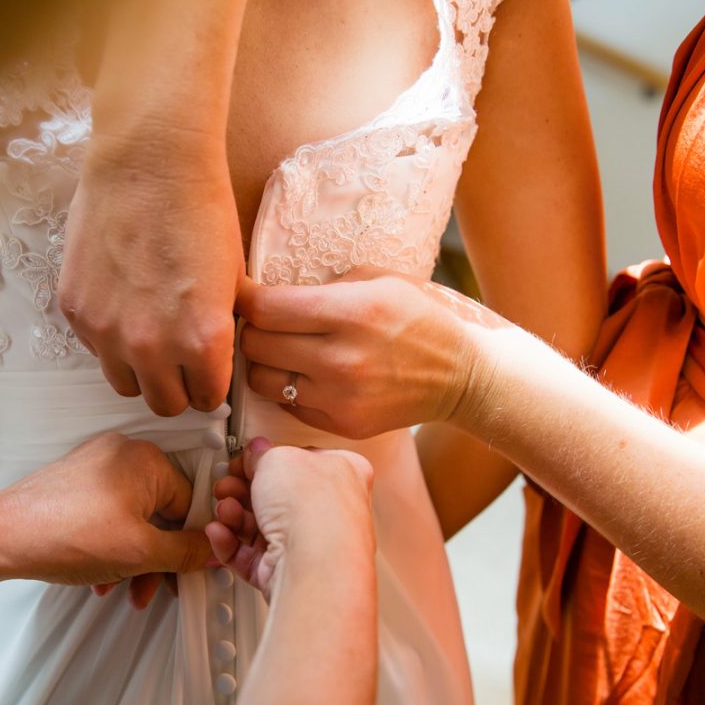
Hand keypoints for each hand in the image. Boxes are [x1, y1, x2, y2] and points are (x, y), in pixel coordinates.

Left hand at [0, 433, 210, 607]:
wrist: (3, 538)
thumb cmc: (63, 535)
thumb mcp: (140, 553)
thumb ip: (186, 553)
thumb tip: (211, 550)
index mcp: (146, 459)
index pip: (190, 504)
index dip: (190, 544)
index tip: (188, 571)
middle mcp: (123, 453)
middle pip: (161, 512)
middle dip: (157, 558)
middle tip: (153, 589)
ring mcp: (97, 465)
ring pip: (135, 517)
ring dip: (133, 558)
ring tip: (120, 588)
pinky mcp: (78, 481)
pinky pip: (111, 513)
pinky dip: (112, 544)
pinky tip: (101, 575)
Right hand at [59, 128, 243, 415]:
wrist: (149, 161)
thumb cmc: (202, 210)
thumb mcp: (234, 279)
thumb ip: (223, 331)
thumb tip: (219, 359)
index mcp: (201, 341)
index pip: (207, 399)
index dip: (211, 383)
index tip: (209, 367)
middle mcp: (151, 346)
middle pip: (164, 404)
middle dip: (177, 384)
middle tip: (180, 357)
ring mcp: (107, 331)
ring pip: (124, 383)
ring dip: (139, 369)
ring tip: (149, 333)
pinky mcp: (75, 310)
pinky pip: (95, 348)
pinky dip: (109, 337)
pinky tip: (123, 300)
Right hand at [206, 438, 373, 600]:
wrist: (315, 564)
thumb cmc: (315, 510)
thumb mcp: (280, 458)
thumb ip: (263, 454)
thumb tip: (256, 453)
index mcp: (342, 473)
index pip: (301, 461)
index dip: (270, 459)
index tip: (246, 459)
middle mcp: (328, 511)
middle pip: (275, 497)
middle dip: (242, 490)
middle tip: (228, 485)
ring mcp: (308, 545)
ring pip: (260, 526)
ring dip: (234, 515)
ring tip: (226, 509)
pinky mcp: (285, 571)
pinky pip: (250, 556)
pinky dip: (230, 544)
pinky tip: (220, 532)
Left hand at [236, 271, 516, 438]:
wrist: (462, 376)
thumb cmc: (418, 318)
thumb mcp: (380, 280)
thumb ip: (323, 283)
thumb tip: (270, 290)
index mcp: (351, 312)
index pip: (265, 308)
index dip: (244, 299)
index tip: (243, 295)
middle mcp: (341, 358)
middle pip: (256, 344)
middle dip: (251, 329)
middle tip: (262, 322)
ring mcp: (340, 397)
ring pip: (261, 380)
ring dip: (262, 363)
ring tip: (280, 351)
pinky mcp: (341, 424)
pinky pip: (286, 405)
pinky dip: (286, 389)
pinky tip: (305, 375)